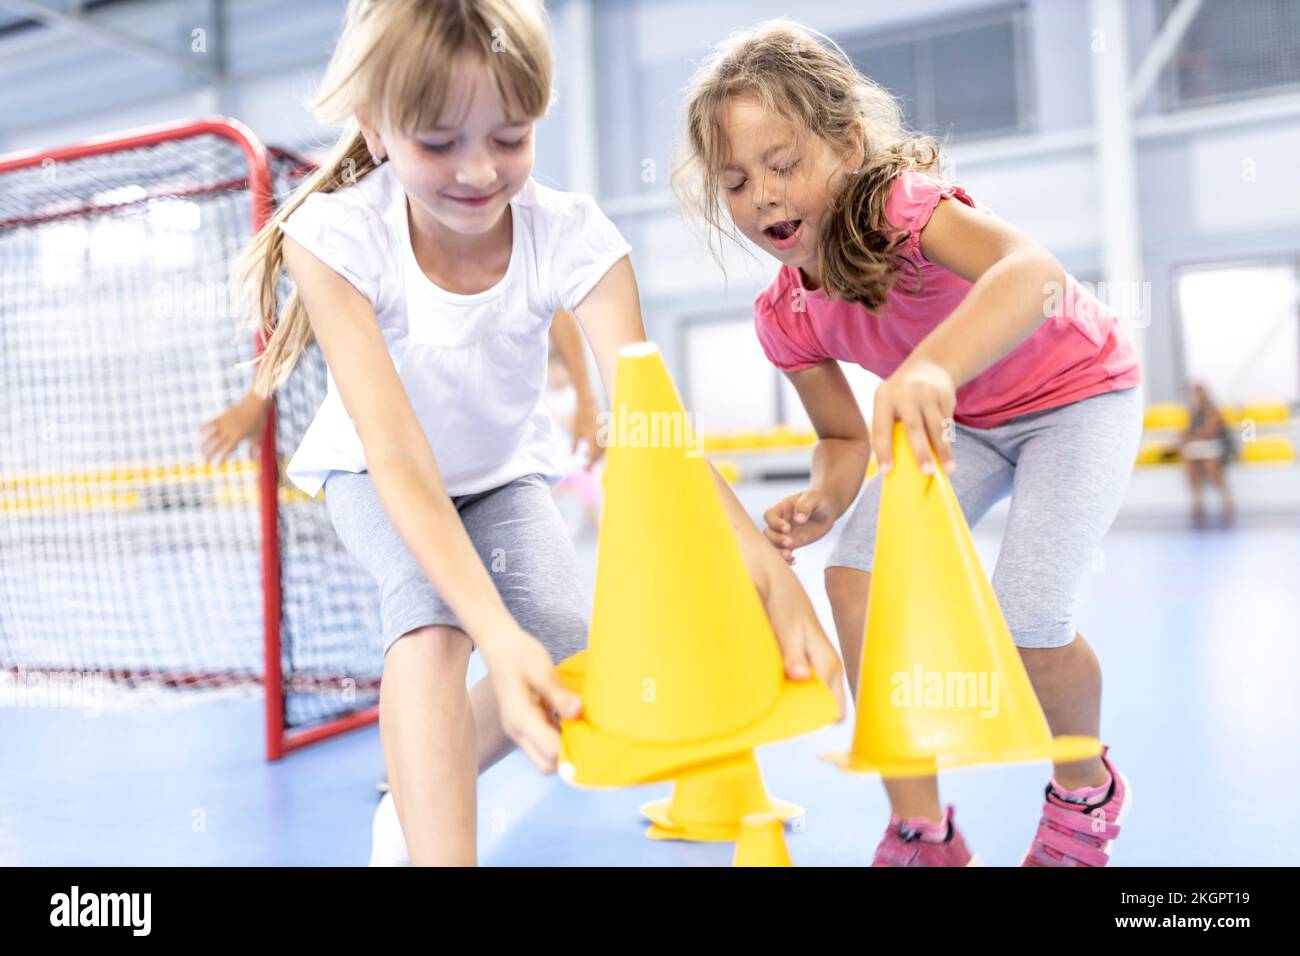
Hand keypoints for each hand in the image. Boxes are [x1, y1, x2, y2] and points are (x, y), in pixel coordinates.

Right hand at [199, 392, 269, 465]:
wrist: (254, 403)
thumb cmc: (258, 421)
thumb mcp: (258, 435)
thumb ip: (253, 447)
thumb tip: (251, 459)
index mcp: (238, 437)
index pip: (227, 450)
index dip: (221, 458)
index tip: (216, 466)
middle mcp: (229, 431)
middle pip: (217, 445)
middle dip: (210, 454)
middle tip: (204, 462)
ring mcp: (224, 423)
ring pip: (212, 435)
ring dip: (205, 443)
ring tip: (199, 450)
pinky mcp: (222, 416)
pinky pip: (211, 422)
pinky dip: (204, 426)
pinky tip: (198, 431)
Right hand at [480, 628, 582, 772]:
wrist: (500, 645)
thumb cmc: (519, 655)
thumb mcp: (540, 670)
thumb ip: (558, 694)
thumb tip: (577, 712)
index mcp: (520, 720)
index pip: (550, 753)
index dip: (573, 751)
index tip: (594, 739)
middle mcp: (518, 731)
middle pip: (546, 763)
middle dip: (569, 755)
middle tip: (591, 733)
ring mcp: (521, 729)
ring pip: (546, 754)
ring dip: (566, 745)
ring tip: (588, 727)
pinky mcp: (528, 723)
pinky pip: (546, 739)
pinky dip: (562, 735)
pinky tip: (576, 718)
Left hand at [572, 392, 602, 467]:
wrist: (589, 403)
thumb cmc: (580, 416)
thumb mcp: (575, 431)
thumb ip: (574, 444)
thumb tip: (572, 455)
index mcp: (592, 438)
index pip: (592, 456)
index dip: (589, 464)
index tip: (584, 470)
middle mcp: (600, 437)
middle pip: (599, 455)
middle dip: (593, 463)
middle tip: (585, 468)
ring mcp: (603, 435)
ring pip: (602, 451)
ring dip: (595, 457)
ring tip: (584, 457)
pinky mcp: (604, 432)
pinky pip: (603, 445)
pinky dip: (597, 450)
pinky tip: (588, 450)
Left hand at [760, 572, 845, 720]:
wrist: (777, 583)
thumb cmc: (784, 605)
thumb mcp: (787, 628)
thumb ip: (793, 654)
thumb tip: (801, 677)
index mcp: (829, 665)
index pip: (835, 708)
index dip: (818, 719)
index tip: (793, 721)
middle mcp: (826, 670)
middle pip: (821, 707)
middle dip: (801, 713)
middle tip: (774, 713)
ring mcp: (815, 667)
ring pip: (809, 698)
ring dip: (791, 701)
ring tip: (768, 700)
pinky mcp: (802, 663)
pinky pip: (798, 687)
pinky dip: (785, 689)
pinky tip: (767, 686)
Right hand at [762, 489, 841, 564]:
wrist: (827, 508)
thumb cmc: (819, 499)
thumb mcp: (814, 498)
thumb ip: (805, 506)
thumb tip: (798, 518)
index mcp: (782, 508)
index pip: (769, 515)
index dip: (775, 523)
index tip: (788, 528)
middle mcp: (780, 521)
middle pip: (768, 532)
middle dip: (776, 539)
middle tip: (790, 543)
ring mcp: (785, 533)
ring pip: (773, 545)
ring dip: (779, 552)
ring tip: (790, 556)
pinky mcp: (793, 543)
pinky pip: (784, 552)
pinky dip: (786, 559)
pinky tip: (794, 560)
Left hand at [871, 357, 956, 476]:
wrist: (929, 366)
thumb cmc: (901, 396)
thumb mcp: (888, 402)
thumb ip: (887, 426)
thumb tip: (888, 465)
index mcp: (884, 396)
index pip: (882, 428)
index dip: (884, 451)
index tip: (886, 472)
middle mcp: (905, 393)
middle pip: (914, 427)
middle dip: (920, 452)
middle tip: (926, 473)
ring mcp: (928, 393)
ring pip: (937, 427)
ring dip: (943, 451)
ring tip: (947, 470)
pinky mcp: (946, 396)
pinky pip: (947, 423)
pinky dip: (947, 442)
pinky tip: (949, 457)